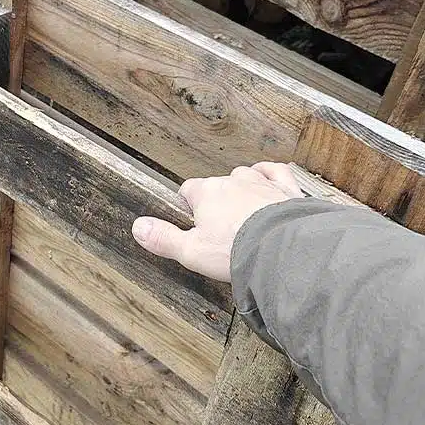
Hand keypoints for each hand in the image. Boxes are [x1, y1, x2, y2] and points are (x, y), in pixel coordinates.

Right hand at [132, 162, 307, 281]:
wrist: (282, 250)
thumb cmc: (236, 251)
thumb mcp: (191, 251)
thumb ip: (163, 238)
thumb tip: (139, 227)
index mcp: (207, 193)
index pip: (188, 190)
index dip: (188, 205)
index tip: (190, 220)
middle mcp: (233, 182)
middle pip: (217, 184)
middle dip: (216, 201)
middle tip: (219, 228)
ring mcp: (261, 183)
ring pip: (246, 177)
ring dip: (242, 190)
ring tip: (242, 212)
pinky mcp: (286, 190)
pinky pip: (276, 173)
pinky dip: (271, 176)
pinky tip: (269, 181)